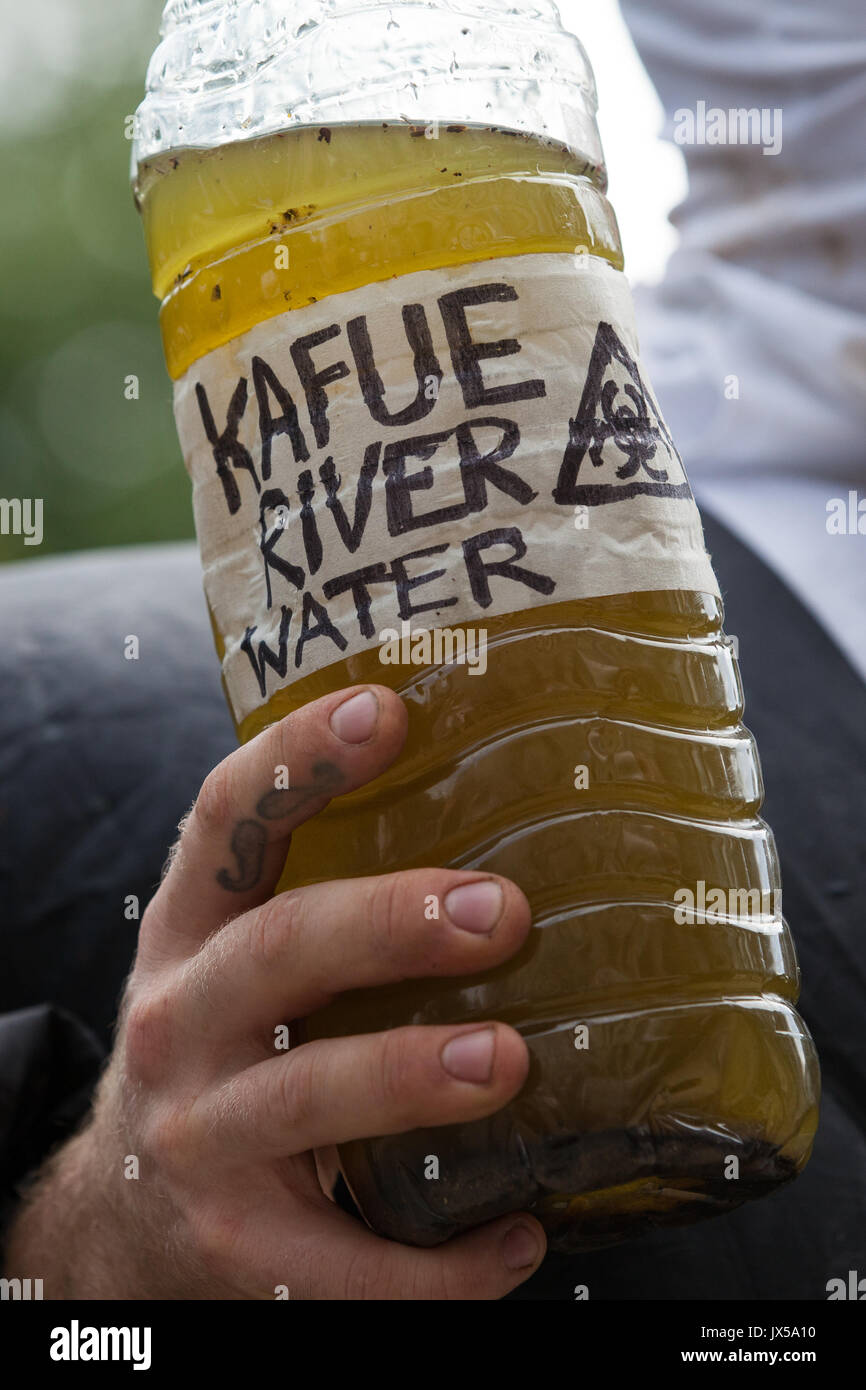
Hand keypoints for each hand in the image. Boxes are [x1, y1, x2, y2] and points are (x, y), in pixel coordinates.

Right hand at [4, 684, 544, 1298]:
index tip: (388, 707)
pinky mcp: (240, 1249)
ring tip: (507, 1060)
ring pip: (306, 1098)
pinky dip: (439, 1267)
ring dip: (410, 1075)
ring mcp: (200, 1139)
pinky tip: (518, 1236)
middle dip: (387, 924)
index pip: (226, 821)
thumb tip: (495, 814)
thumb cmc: (222, 1055)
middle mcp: (179, 1023)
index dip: (299, 758)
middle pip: (277, 953)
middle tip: (499, 911)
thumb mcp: (233, 965)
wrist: (124, 1216)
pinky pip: (345, 1264)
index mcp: (190, 933)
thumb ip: (320, 900)